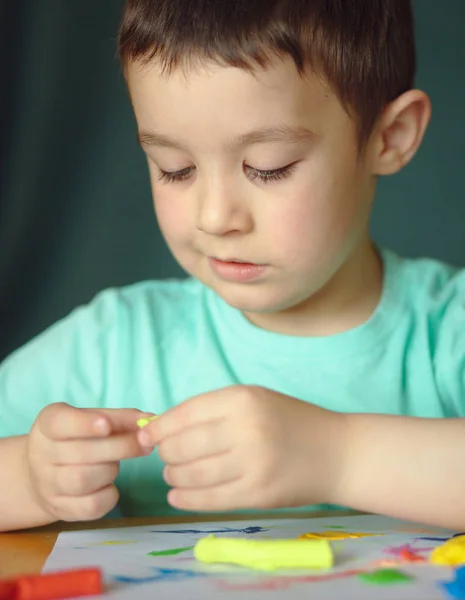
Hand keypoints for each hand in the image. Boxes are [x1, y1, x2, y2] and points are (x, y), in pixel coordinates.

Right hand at [26, 403, 150, 521]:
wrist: (43, 476)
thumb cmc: (77, 439)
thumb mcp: (92, 420)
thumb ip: (120, 419)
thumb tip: (151, 421)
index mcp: (48, 426)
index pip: (60, 422)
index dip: (84, 424)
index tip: (107, 424)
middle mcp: (41, 455)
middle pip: (81, 453)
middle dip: (120, 447)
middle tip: (145, 443)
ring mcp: (48, 486)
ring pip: (84, 479)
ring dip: (111, 470)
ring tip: (115, 464)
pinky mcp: (61, 510)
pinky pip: (91, 506)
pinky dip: (109, 495)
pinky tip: (109, 485)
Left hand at [138, 386, 345, 511]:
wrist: (337, 452)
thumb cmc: (291, 420)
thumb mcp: (255, 399)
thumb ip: (213, 410)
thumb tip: (162, 427)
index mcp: (242, 398)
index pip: (184, 414)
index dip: (159, 428)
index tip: (147, 436)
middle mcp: (245, 429)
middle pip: (182, 446)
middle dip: (165, 453)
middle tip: (165, 457)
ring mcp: (252, 464)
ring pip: (191, 474)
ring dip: (173, 476)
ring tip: (173, 474)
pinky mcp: (257, 494)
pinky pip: (209, 499)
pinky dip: (185, 499)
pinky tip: (178, 495)